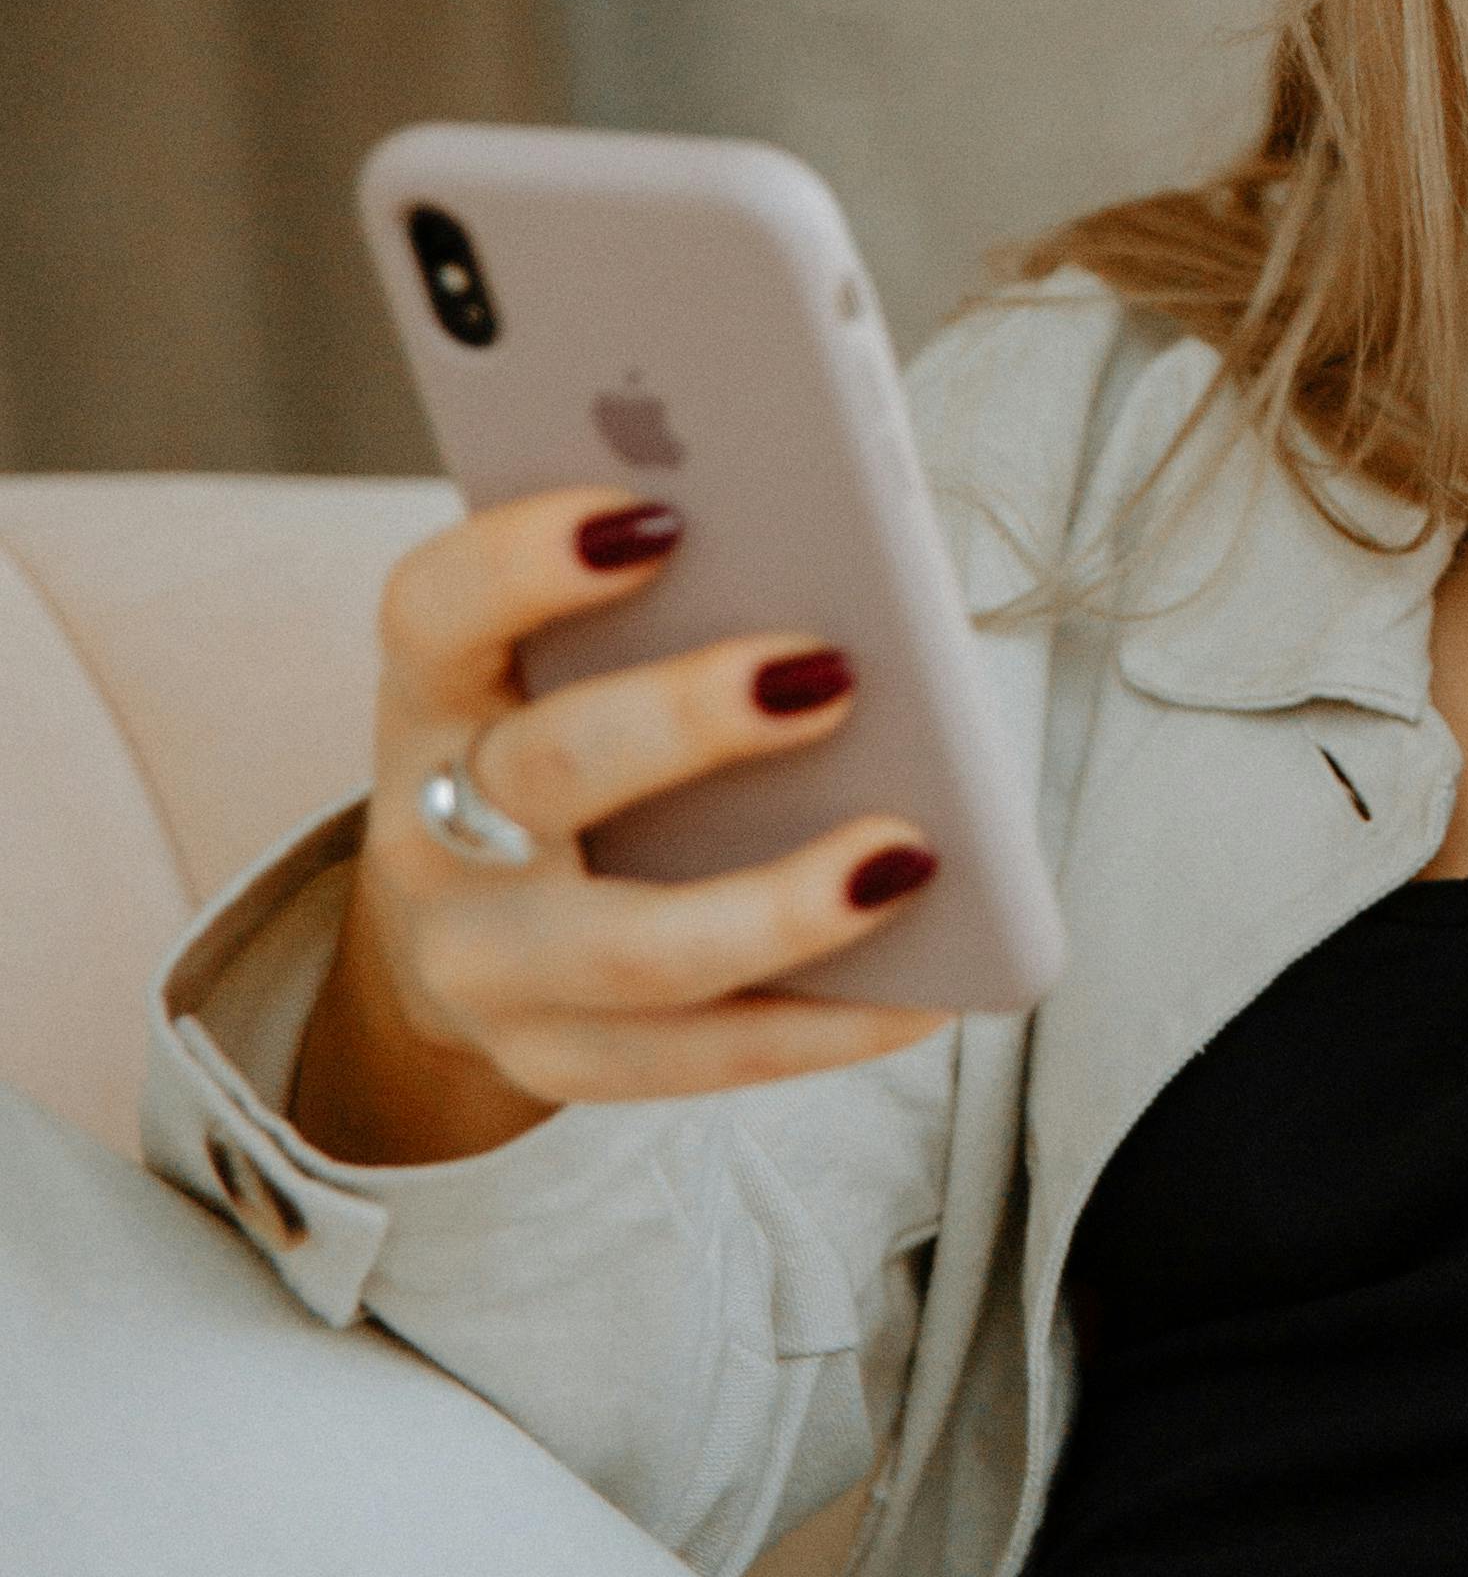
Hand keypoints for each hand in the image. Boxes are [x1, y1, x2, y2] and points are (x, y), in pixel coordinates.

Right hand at [288, 493, 957, 1167]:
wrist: (457, 930)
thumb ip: (656, 601)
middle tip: (831, 670)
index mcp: (432, 695)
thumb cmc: (559, 737)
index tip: (660, 515)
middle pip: (548, 770)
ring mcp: (487, 965)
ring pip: (631, 948)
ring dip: (780, 903)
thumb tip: (836, 555)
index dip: (525, 559)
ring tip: (907, 853)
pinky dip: (825, 1023)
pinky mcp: (558, 1061)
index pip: (435, 611)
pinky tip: (927, 984)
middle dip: (689, 719)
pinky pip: (701, 1058)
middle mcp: (432, 833)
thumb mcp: (556, 663)